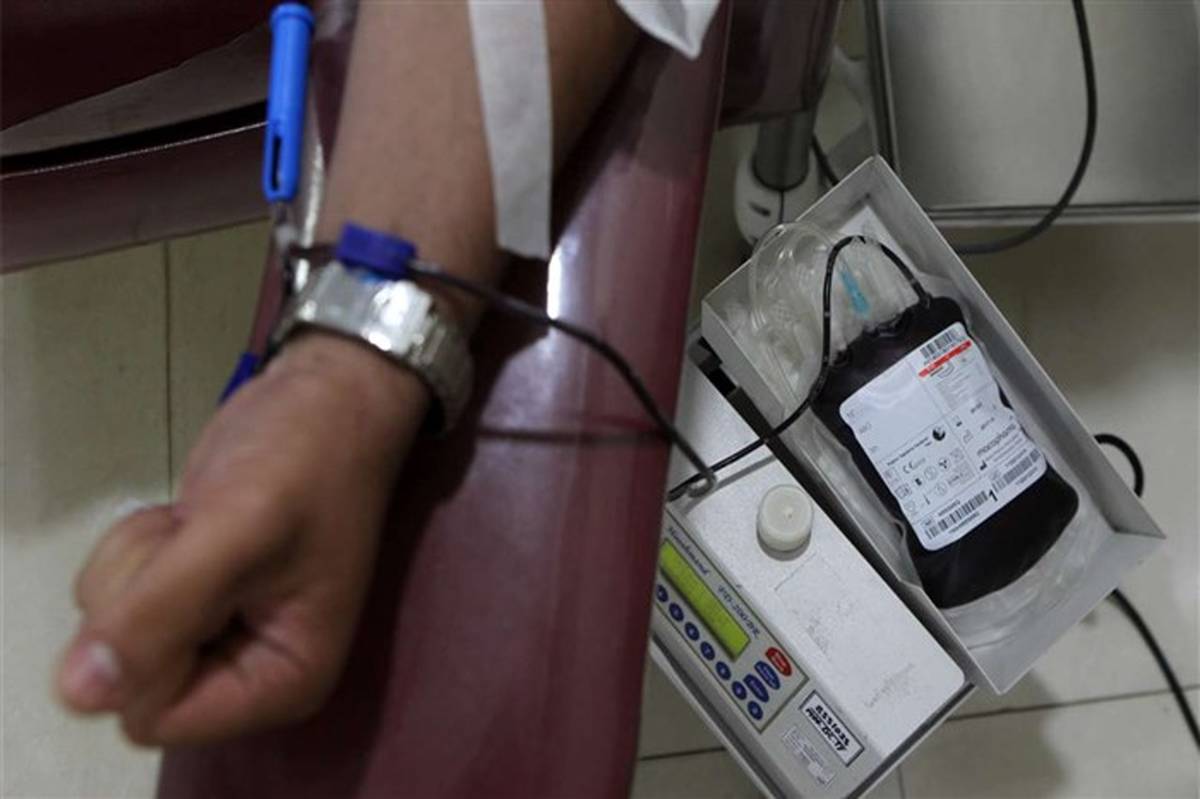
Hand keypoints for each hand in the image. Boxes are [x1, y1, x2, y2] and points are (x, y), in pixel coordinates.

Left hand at [56, 332, 427, 744]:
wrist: (331, 395)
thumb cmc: (306, 461)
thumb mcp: (238, 530)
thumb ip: (161, 613)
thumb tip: (79, 695)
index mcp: (282, 681)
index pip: (158, 715)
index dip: (149, 645)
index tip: (192, 573)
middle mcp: (248, 674)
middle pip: (130, 677)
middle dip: (145, 596)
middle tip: (198, 536)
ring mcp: (220, 635)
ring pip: (112, 634)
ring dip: (141, 565)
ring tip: (201, 520)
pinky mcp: (196, 597)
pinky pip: (119, 599)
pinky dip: (140, 550)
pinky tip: (190, 517)